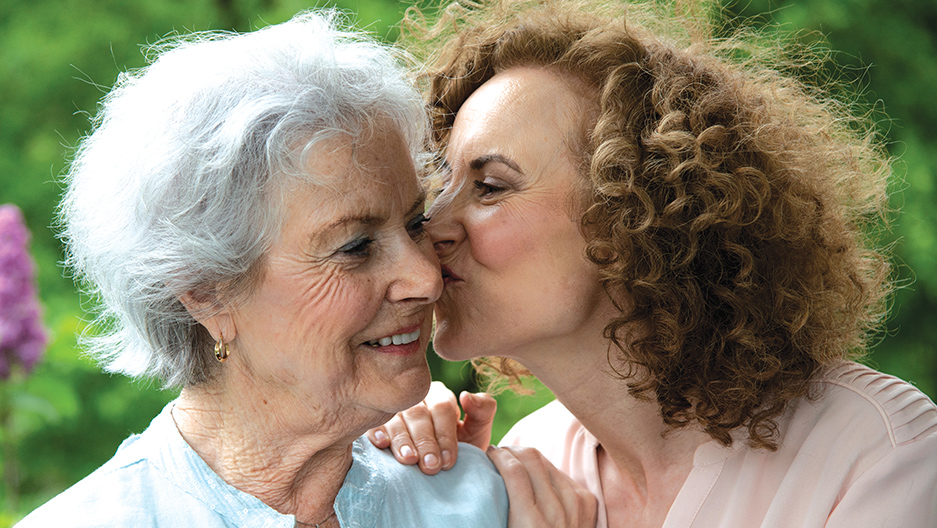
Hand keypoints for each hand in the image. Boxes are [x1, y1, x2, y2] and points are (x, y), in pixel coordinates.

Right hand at [366, 381, 496, 473]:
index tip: (447, 462)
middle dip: (425, 442)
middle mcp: (415, 397)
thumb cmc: (458, 447)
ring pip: (396, 418)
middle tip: (430, 466)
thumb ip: (483, 411)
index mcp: (439, 396)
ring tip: (408, 459)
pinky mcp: (376, 420)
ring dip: (402, 439)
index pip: (442, 409)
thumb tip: (466, 395)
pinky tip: (382, 443)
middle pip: (418, 414)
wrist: (438, 468)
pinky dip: (377, 431)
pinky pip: (374, 422)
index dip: (445, 435)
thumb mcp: (476, 431)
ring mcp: (394, 408)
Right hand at [488, 446, 596, 527]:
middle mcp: (555, 512)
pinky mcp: (587, 502)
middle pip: (531, 459)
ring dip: (528, 459)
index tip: (488, 454)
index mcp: (530, 523)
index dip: (498, 456)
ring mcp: (575, 505)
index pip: (514, 471)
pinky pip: (562, 474)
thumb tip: (474, 486)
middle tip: (500, 455)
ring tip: (516, 464)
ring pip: (547, 462)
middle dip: (512, 451)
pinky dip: (546, 472)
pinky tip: (536, 478)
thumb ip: (496, 509)